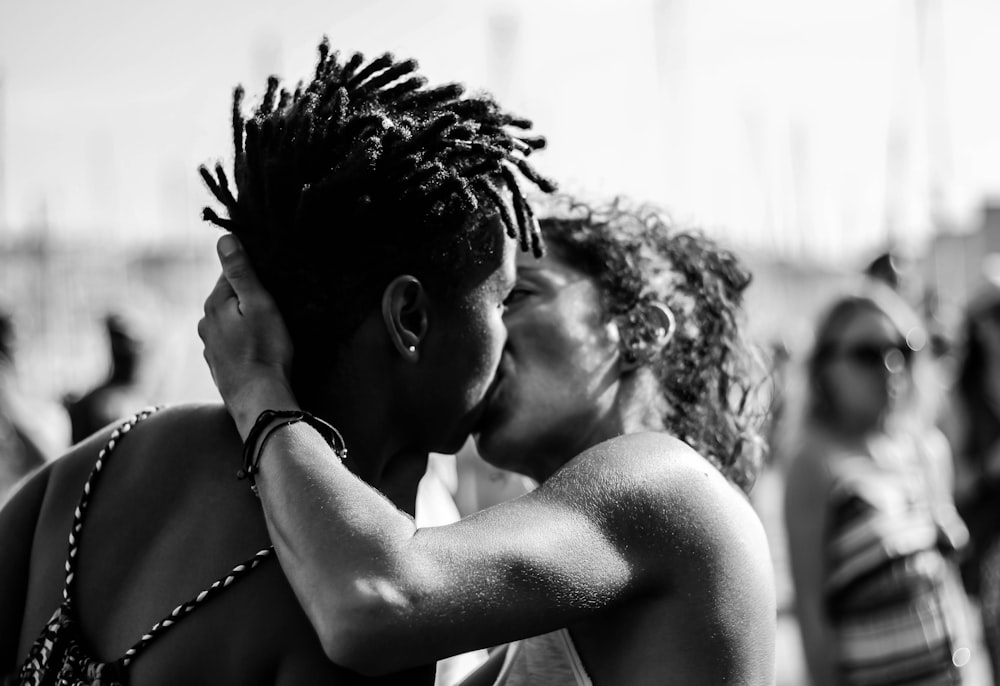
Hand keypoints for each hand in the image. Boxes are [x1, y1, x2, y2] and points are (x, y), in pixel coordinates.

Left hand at [199, 235, 298, 439]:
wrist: (259, 399)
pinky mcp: (218, 366)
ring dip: (245, 323)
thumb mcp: (260, 304)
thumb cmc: (265, 350)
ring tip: (268, 332)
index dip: (252, 275)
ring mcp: (210, 346)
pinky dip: (243, 343)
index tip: (271, 282)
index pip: (231, 274)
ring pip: (229, 323)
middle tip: (274, 308)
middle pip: (229, 299)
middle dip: (248, 299)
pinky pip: (231, 344)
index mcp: (215, 303)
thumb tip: (223, 239)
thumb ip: (241, 272)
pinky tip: (259, 351)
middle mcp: (206, 323)